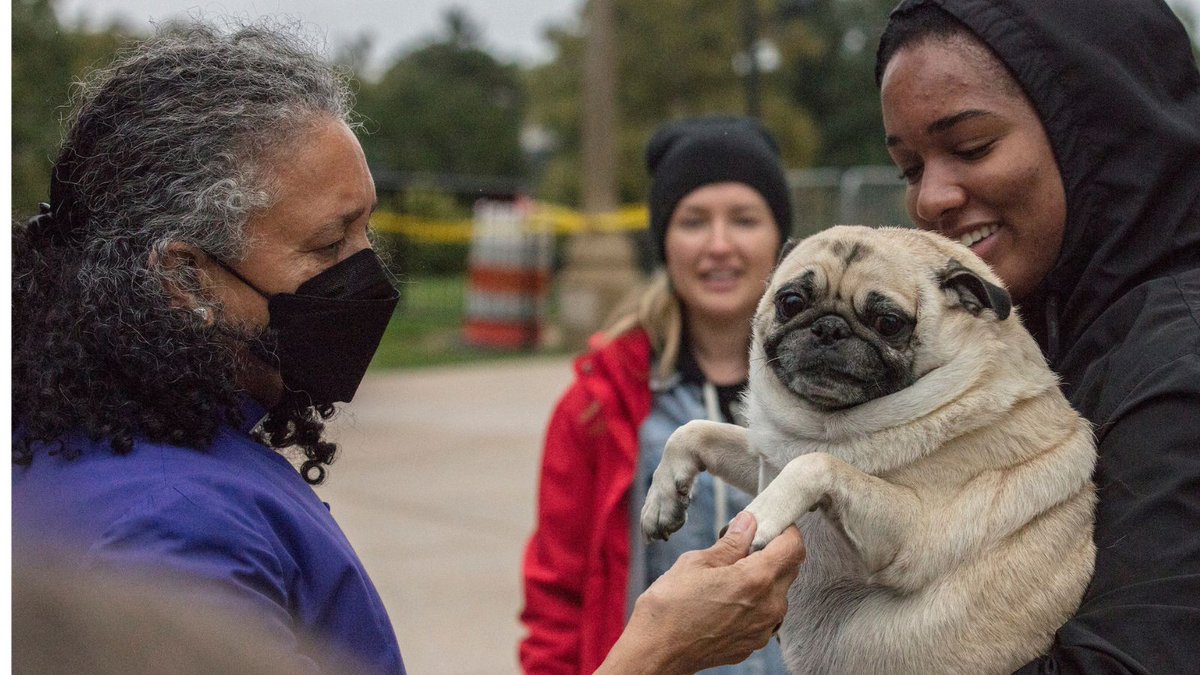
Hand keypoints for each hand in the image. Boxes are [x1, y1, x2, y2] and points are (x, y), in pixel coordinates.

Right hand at [595, 511, 805, 674]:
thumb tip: (748, 522)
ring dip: (764, 579)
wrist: (656, 652)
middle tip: (745, 544)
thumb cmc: (670, 605)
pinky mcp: (752, 644)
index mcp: (757, 579)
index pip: (793, 547)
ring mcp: (763, 630)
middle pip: (789, 569)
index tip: (770, 523)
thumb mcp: (697, 562)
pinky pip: (764, 616)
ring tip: (731, 574)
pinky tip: (727, 599)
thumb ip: (731, 543)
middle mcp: (769, 607)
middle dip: (774, 552)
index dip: (785, 530)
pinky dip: (754, 602)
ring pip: (778, 593)